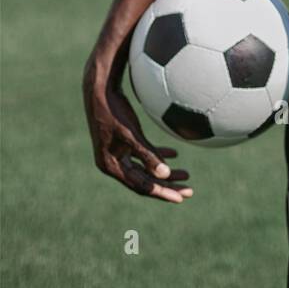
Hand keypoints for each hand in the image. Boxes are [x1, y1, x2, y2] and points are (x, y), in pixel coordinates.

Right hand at [83, 57, 192, 202]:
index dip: (162, 192)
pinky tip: (174, 154)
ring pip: (145, 169)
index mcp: (111, 166)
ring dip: (165, 172)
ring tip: (186, 175)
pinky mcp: (121, 143)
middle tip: (189, 191)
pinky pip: (142, 154)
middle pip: (144, 181)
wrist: (99, 89)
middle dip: (168, 186)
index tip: (181, 198)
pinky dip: (157, 155)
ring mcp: (116, 153)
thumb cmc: (114, 110)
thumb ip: (147, 154)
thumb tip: (165, 175)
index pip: (141, 186)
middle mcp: (113, 164)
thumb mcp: (131, 133)